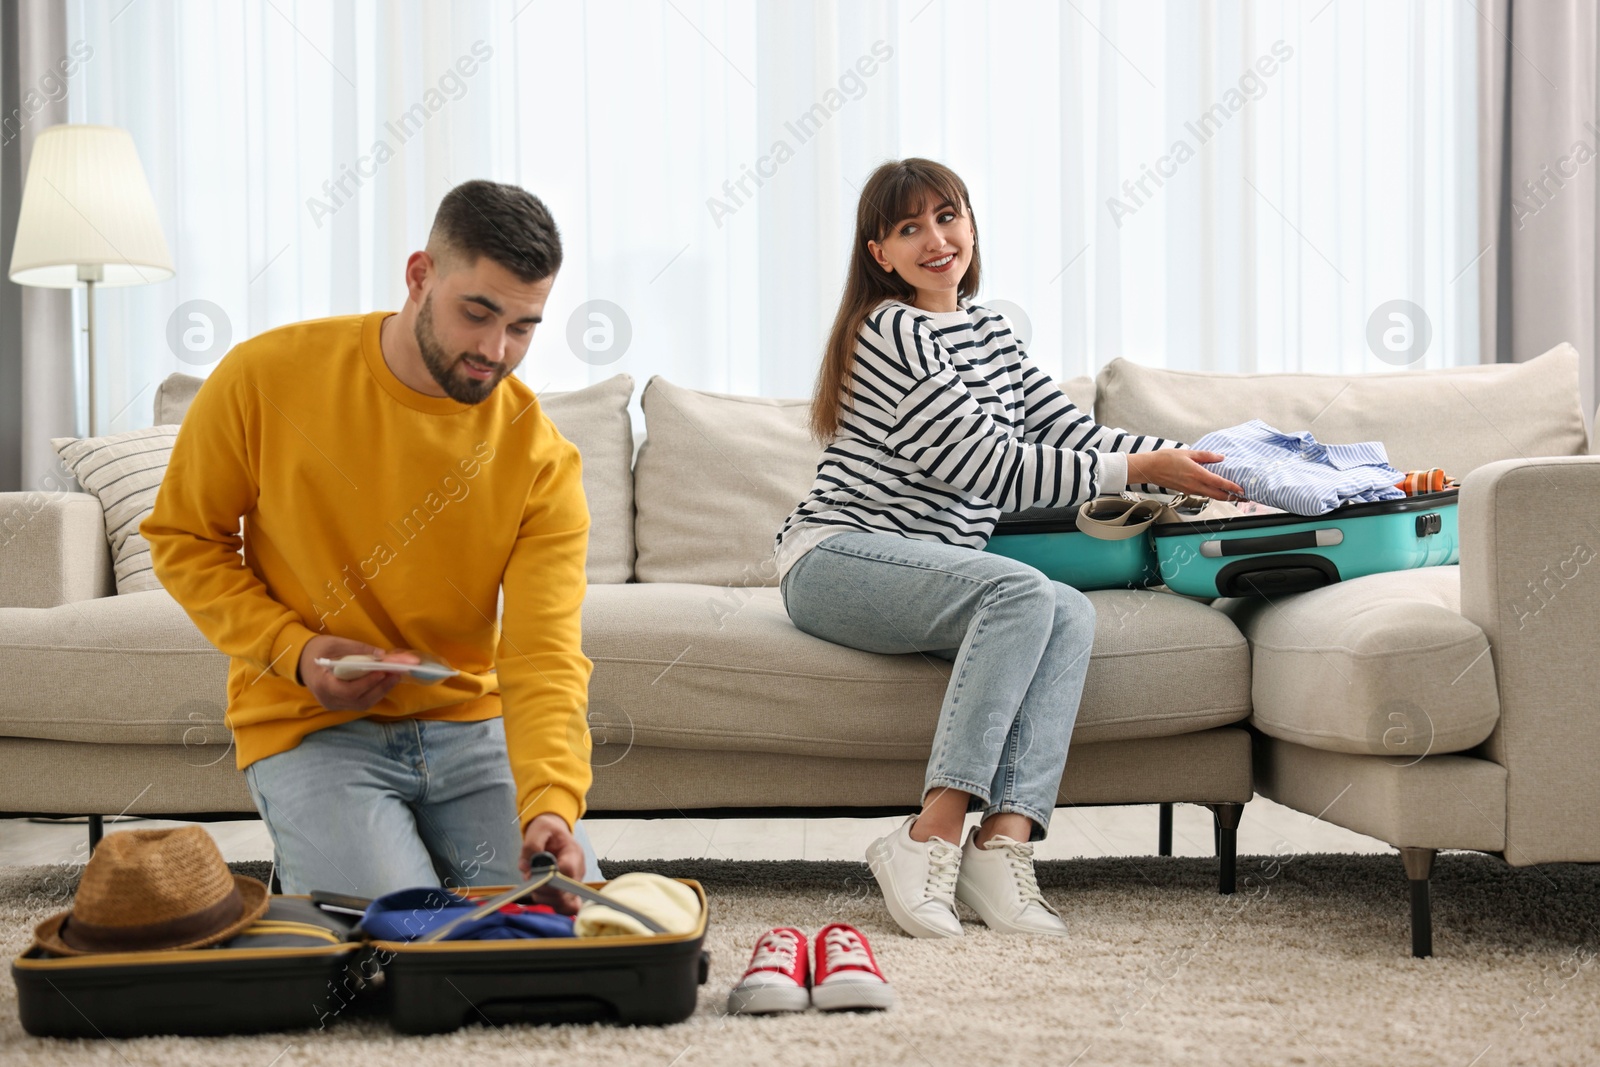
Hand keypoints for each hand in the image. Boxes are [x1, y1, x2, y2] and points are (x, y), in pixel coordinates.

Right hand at [297, 635, 421, 710]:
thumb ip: (358, 648)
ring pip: (362, 704)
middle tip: (397, 673)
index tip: (382, 672)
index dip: (367, 683)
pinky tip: (384, 682)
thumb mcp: (335, 643)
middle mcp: (328, 699)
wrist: (302, 660)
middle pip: (359, 701)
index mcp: (322, 684)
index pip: (347, 691)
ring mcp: (334, 705)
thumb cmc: (317, 650)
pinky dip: (374, 693)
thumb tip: (382, 655)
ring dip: (381, 691)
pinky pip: (360, 702)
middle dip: (381, 687)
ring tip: (395, 677)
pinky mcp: (340, 704)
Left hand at [520, 812, 587, 913]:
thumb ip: (531, 846)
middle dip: (543, 890)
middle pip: (566, 892)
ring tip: (533, 881)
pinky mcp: (567, 891)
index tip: (536, 875)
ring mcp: (573, 882)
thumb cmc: (547, 830)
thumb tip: (526, 867)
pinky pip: (564, 907)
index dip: (552, 878)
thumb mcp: (538, 829)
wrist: (553, 833)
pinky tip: (541, 894)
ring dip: (543, 897)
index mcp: (573, 852)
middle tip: (530, 878)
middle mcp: (578, 870)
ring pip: (562, 902)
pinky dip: (551, 904)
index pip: (568, 871)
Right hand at [1124, 449, 1245, 500]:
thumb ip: (1206, 456)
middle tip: (1243, 496)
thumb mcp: (1188, 453)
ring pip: (1211, 496)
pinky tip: (1216, 489)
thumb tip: (1220, 458)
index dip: (1232, 487)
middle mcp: (1195, 485)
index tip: (1242, 489)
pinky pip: (1202, 494)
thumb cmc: (1165, 459)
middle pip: (1218, 495)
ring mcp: (1190, 490)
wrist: (1149, 468)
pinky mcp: (1186, 491)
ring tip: (1233, 493)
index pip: (1219, 484)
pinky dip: (1212, 493)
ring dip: (1223, 496)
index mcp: (1197, 475)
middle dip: (1232, 497)